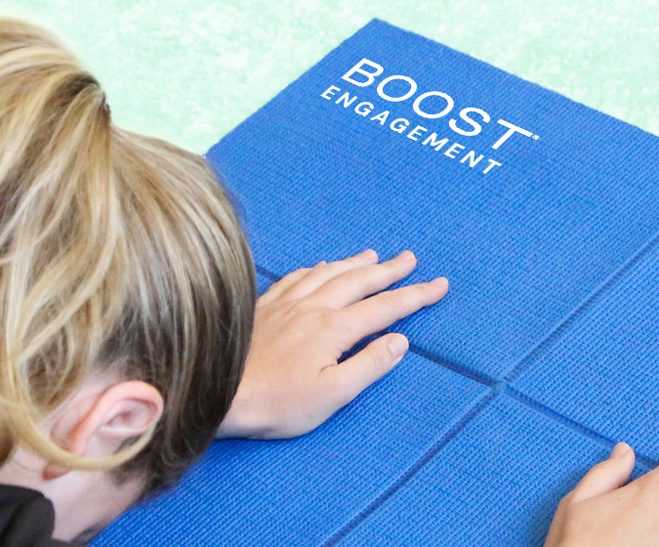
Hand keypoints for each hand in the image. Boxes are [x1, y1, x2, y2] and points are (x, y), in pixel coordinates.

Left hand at [215, 249, 448, 439]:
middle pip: (360, 281)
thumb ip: (369, 365)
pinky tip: (320, 266)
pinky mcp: (265, 305)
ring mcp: (287, 302)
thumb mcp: (332, 394)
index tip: (439, 285)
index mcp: (334, 328)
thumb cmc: (277, 402)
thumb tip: (399, 340)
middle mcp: (314, 306)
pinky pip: (298, 276)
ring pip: (329, 273)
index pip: (385, 307)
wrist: (219, 392)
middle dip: (390, 270)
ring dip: (356, 263)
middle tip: (411, 259)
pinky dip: (317, 268)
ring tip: (374, 255)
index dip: (415, 296)